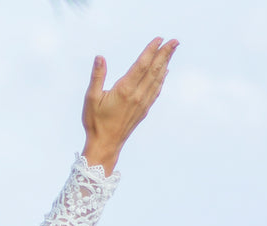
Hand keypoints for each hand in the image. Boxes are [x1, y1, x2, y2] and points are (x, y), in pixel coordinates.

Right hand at [81, 37, 177, 173]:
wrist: (105, 144)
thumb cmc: (95, 122)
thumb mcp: (91, 98)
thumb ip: (97, 77)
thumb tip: (100, 57)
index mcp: (124, 90)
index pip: (142, 65)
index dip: (151, 51)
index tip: (160, 39)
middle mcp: (137, 95)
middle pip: (154, 70)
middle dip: (165, 54)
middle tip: (175, 41)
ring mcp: (142, 103)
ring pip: (157, 79)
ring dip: (166, 63)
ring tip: (172, 51)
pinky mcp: (144, 110)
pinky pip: (156, 91)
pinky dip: (162, 79)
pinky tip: (165, 72)